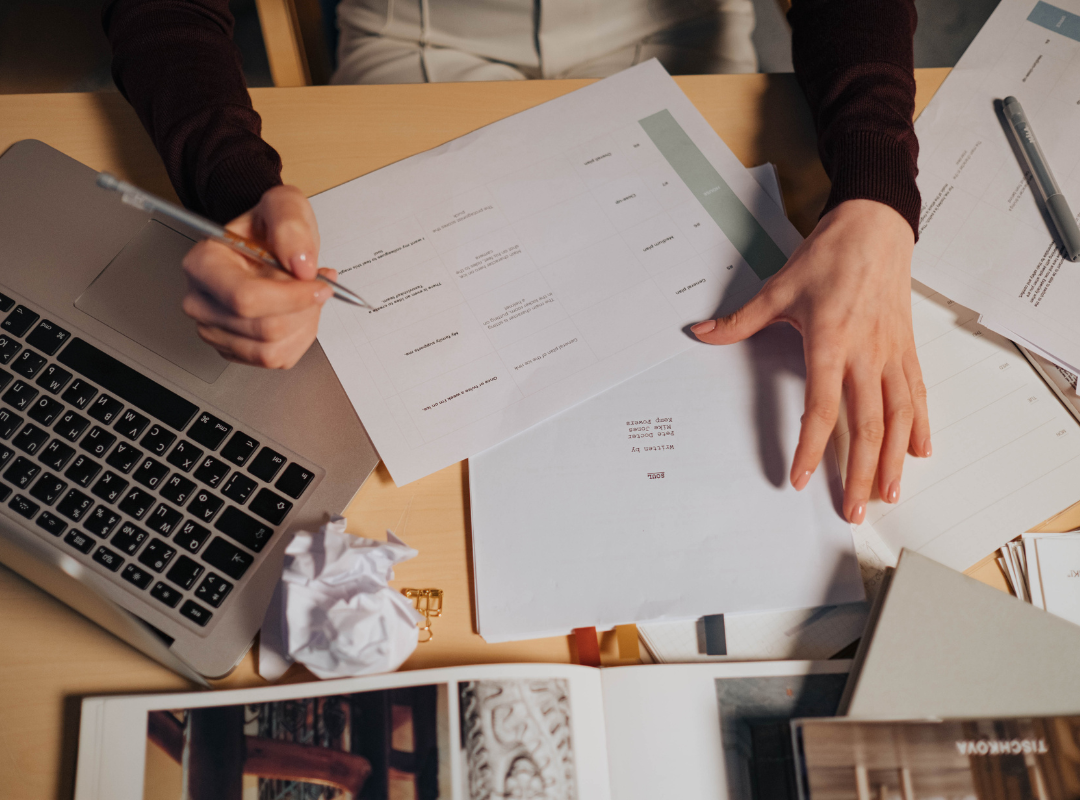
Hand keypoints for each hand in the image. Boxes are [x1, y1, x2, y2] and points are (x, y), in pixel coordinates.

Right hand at [181, 185, 335, 368]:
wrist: (264, 241)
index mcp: (203, 264)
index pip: (246, 299)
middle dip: (303, 310)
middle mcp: (201, 301)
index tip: (318, 284)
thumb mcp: (284, 205)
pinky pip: (278, 359)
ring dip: (304, 325)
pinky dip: (299, 338)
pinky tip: (298, 312)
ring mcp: (214, 329)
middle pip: (263, 330)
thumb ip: (291, 226)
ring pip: (272, 351)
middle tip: (315, 285)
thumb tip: (301, 264)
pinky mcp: (234, 349)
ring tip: (306, 296)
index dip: (291, 297)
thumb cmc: (266, 226)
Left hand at [690, 199, 929, 523]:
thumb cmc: (830, 255)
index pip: (822, 406)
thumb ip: (740, 320)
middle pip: (867, 424)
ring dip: (893, 460)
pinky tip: (920, 453)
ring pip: (899, 417)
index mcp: (830, 341)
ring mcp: (891, 353)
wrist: (875, 226)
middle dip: (857, 472)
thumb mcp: (778, 288)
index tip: (798, 477)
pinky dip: (920, 426)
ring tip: (887, 494)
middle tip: (851, 509)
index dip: (810, 446)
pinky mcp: (907, 349)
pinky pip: (917, 395)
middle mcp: (866, 353)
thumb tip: (701, 333)